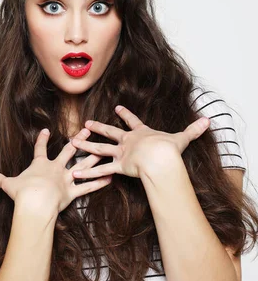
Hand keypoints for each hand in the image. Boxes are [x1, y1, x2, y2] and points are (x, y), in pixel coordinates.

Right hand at [0, 128, 112, 216]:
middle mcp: (55, 169)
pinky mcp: (73, 193)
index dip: (42, 140)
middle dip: (78, 141)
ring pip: (83, 166)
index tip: (45, 130)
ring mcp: (66, 180)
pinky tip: (110, 177)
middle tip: (86, 131)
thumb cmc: (22, 193)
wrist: (35, 203)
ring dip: (94, 158)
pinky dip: (99, 183)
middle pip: (69, 151)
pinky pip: (88, 187)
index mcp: (40, 165)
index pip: (40, 149)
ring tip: (105, 150)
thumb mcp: (7, 184)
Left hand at [71, 106, 209, 179]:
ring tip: (72, 143)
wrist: (161, 158)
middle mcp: (127, 141)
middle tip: (86, 123)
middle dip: (97, 128)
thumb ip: (193, 130)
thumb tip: (208, 121)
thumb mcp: (182, 137)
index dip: (125, 114)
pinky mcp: (118, 166)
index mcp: (140, 133)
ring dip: (85, 146)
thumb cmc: (170, 149)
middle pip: (109, 132)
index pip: (132, 121)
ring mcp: (121, 153)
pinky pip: (100, 170)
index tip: (118, 108)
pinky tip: (75, 172)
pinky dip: (88, 172)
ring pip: (99, 148)